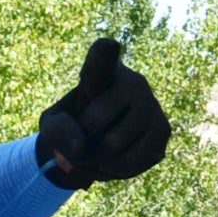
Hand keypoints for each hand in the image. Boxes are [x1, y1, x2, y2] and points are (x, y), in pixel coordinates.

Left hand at [36, 38, 171, 190]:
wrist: (99, 142)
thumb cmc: (73, 123)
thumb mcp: (53, 124)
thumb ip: (56, 129)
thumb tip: (82, 145)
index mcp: (103, 71)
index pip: (104, 56)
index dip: (105, 53)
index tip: (108, 46)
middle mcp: (134, 82)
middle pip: (93, 121)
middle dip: (78, 144)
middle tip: (79, 144)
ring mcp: (153, 105)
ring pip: (113, 145)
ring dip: (95, 161)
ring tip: (95, 154)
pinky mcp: (164, 130)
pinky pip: (132, 161)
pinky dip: (114, 170)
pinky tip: (114, 160)